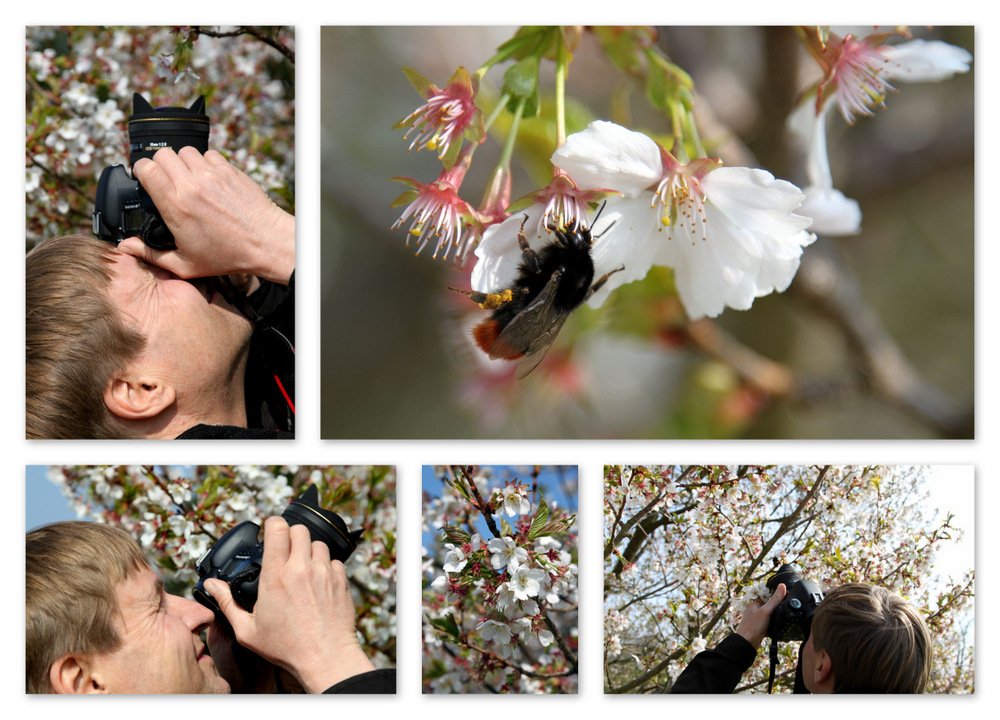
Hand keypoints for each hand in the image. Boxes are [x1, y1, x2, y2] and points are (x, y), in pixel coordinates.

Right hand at [118, 147, 293, 283]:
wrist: (266, 243)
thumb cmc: (228, 256)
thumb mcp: (185, 264)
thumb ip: (152, 254)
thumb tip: (125, 247)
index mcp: (176, 206)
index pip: (146, 168)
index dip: (141, 170)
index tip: (145, 179)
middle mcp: (192, 185)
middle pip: (162, 154)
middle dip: (160, 164)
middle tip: (167, 180)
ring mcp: (212, 175)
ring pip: (185, 151)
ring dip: (183, 162)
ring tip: (189, 179)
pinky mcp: (230, 170)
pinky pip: (209, 154)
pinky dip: (206, 163)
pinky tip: (210, 179)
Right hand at [203, 517, 374, 692]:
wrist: (325, 658)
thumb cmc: (286, 647)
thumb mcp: (247, 630)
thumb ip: (227, 603)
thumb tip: (211, 585)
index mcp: (276, 576)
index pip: (277, 528)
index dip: (273, 524)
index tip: (269, 532)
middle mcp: (301, 568)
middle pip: (299, 529)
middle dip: (290, 535)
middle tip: (285, 552)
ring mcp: (324, 572)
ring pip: (318, 543)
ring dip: (309, 551)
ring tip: (302, 570)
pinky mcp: (341, 580)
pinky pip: (334, 561)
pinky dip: (326, 567)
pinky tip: (318, 583)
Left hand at [736, 583, 786, 648]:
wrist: (747, 644)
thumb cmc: (753, 627)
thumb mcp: (766, 611)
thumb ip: (775, 599)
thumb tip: (782, 586)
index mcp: (754, 604)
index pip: (768, 598)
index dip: (777, 600)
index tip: (785, 603)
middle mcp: (754, 611)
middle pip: (770, 609)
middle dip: (777, 613)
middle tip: (783, 617)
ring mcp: (756, 620)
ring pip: (770, 619)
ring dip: (776, 622)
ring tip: (779, 626)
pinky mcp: (759, 629)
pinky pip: (769, 627)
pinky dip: (773, 629)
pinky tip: (776, 632)